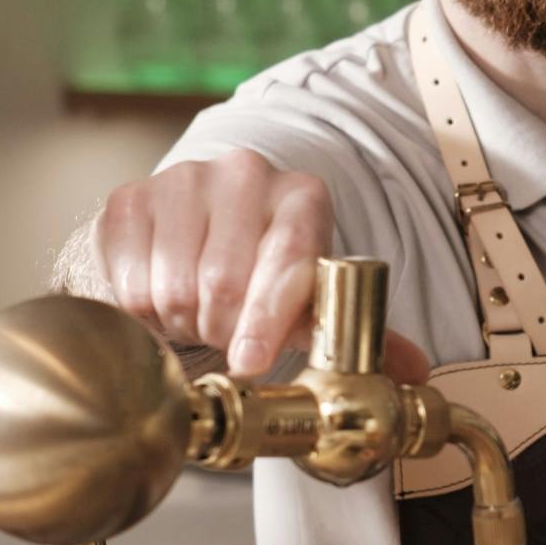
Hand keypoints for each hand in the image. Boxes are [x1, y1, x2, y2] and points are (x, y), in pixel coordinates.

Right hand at [94, 149, 427, 380]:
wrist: (198, 232)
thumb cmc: (266, 271)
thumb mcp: (313, 296)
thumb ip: (358, 332)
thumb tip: (415, 370)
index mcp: (303, 196)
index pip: (286, 260)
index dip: (267, 319)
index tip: (251, 361)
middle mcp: (244, 174)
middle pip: (223, 281)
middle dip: (224, 328)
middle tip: (227, 336)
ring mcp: (183, 180)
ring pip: (174, 285)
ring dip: (184, 323)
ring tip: (199, 316)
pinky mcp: (130, 197)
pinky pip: (130, 280)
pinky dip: (144, 311)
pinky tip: (161, 302)